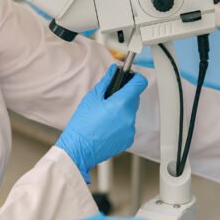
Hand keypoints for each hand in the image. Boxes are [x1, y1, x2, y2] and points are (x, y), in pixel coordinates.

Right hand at [56, 65, 147, 181]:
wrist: (79, 149)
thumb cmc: (82, 125)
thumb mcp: (92, 98)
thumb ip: (106, 82)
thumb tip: (113, 71)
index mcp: (121, 103)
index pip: (140, 83)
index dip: (135, 78)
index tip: (130, 78)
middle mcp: (129, 116)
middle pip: (134, 98)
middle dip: (124, 96)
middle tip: (109, 99)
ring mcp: (130, 129)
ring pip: (130, 112)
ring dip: (122, 110)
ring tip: (105, 116)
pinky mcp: (129, 139)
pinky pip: (128, 125)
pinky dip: (121, 124)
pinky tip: (107, 127)